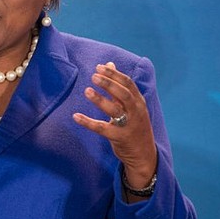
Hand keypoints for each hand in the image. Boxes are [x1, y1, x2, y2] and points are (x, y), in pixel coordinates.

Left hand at [73, 62, 156, 198]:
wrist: (144, 154)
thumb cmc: (134, 126)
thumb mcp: (131, 106)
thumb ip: (118, 87)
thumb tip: (109, 64)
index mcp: (138, 102)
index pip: (128, 84)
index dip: (114, 74)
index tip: (99, 67)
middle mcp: (136, 112)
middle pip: (123, 94)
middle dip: (109, 84)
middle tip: (93, 76)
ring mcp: (129, 125)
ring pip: (115, 110)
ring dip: (100, 100)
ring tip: (87, 91)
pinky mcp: (120, 138)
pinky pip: (102, 128)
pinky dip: (88, 122)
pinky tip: (76, 116)